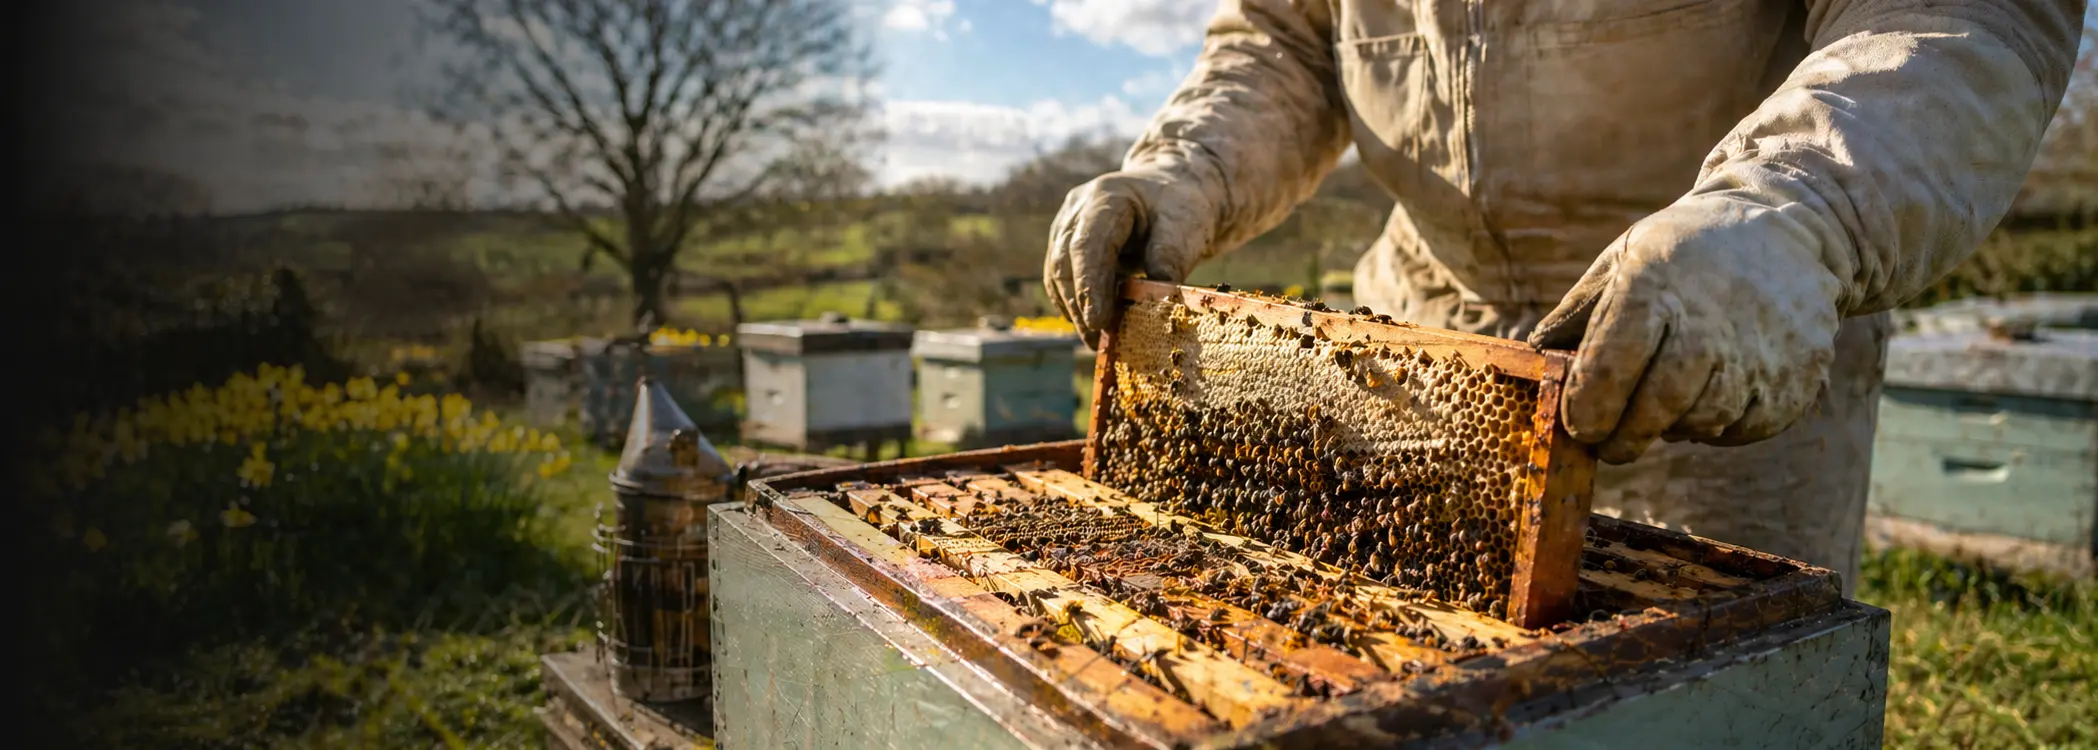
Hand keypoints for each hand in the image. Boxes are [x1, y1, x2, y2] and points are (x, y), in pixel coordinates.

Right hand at [1044, 168, 1218, 346]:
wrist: (1172, 192)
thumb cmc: (1179, 208)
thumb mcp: (1186, 226)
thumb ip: (1171, 256)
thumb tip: (1158, 299)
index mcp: (1106, 197)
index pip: (1087, 245)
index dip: (1089, 285)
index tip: (1097, 322)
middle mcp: (1077, 210)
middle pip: (1064, 262)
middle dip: (1079, 305)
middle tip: (1097, 341)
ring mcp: (1067, 226)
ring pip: (1057, 274)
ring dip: (1075, 309)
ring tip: (1097, 340)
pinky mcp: (1067, 245)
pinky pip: (1062, 279)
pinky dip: (1076, 303)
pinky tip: (1093, 323)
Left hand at [1526, 196, 1845, 464]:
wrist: (1789, 232)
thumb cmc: (1683, 252)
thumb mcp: (1623, 261)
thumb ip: (1576, 315)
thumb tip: (1532, 362)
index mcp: (1653, 288)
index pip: (1609, 367)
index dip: (1587, 408)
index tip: (1578, 425)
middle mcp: (1709, 322)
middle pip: (1656, 407)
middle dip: (1624, 437)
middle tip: (1611, 444)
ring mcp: (1759, 353)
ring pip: (1701, 422)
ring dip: (1674, 426)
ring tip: (1669, 400)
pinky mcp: (1796, 378)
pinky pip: (1743, 427)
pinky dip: (1720, 423)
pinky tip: (1715, 391)